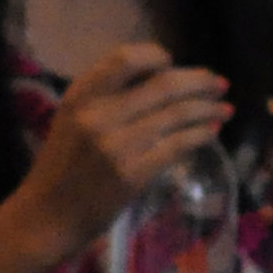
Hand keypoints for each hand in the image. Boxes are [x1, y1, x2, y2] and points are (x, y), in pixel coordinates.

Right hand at [8, 43, 231, 259]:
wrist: (47, 215)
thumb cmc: (62, 166)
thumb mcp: (72, 121)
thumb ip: (106, 99)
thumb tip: (160, 80)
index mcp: (79, 97)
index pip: (125, 58)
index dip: (156, 56)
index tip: (172, 64)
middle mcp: (98, 115)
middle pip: (163, 84)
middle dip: (200, 81)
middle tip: (219, 84)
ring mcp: (117, 145)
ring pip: (178, 114)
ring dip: (208, 108)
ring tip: (225, 108)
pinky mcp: (134, 173)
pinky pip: (180, 145)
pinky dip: (201, 135)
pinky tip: (211, 133)